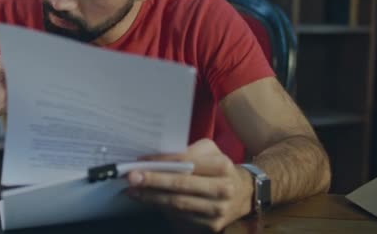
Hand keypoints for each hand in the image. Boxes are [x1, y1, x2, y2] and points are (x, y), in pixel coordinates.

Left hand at [126, 139, 253, 232]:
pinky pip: (182, 218)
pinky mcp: (213, 226)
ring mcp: (217, 210)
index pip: (186, 162)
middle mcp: (222, 189)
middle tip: (131, 178)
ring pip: (178, 204)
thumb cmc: (219, 168)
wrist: (244, 193)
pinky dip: (163, 210)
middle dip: (153, 182)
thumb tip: (157, 158)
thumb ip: (188, 151)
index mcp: (222, 166)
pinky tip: (149, 202)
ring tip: (133, 191)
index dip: (162, 162)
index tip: (141, 161)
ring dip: (152, 198)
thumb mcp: (210, 151)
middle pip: (181, 185)